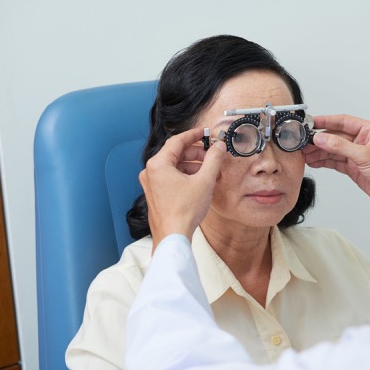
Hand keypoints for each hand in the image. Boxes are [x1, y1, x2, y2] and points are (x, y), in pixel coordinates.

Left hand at [139, 128, 226, 248]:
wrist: (173, 237)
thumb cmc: (184, 211)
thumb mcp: (204, 181)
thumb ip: (213, 160)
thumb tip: (219, 147)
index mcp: (158, 164)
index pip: (177, 141)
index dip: (193, 135)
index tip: (204, 132)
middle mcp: (150, 172)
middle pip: (175, 153)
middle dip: (195, 153)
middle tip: (211, 155)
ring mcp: (151, 184)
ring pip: (174, 166)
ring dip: (192, 165)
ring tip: (209, 170)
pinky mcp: (155, 194)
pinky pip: (171, 177)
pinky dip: (185, 176)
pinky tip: (199, 182)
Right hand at [303, 114, 369, 216]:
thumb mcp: (364, 155)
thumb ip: (340, 146)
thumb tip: (321, 138)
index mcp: (369, 130)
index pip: (342, 121)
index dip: (325, 121)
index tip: (310, 122)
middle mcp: (362, 140)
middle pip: (335, 136)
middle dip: (319, 140)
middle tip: (304, 143)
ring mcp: (356, 154)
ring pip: (333, 150)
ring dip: (319, 152)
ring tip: (305, 155)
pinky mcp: (353, 167)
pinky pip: (335, 161)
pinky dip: (324, 162)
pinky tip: (314, 162)